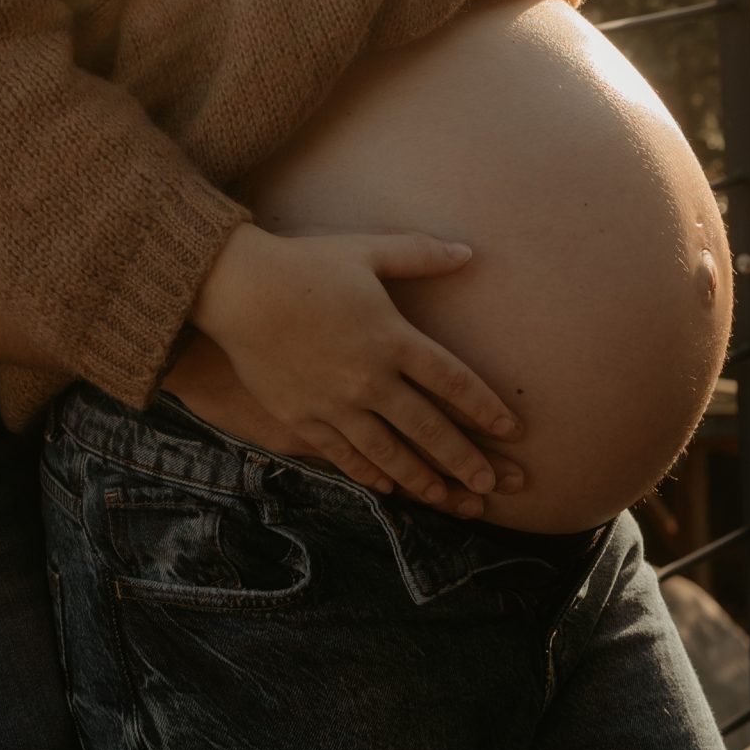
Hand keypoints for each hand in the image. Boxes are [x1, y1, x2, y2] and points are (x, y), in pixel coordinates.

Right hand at [188, 223, 523, 510]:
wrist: (237, 289)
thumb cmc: (304, 264)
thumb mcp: (367, 250)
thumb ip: (420, 254)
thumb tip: (470, 253)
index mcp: (391, 337)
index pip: (452, 381)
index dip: (486, 407)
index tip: (512, 429)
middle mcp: (369, 378)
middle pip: (429, 428)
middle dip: (465, 458)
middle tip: (494, 482)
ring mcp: (335, 404)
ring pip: (390, 453)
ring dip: (424, 479)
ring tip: (450, 499)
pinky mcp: (302, 418)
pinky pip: (344, 455)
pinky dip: (371, 473)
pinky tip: (388, 485)